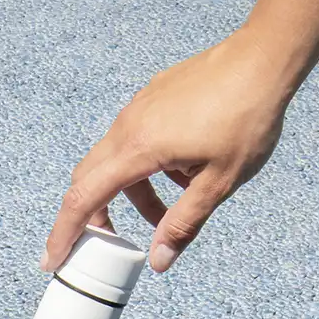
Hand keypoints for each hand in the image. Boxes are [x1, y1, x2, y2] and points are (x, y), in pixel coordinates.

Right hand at [40, 26, 292, 274]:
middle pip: (88, 180)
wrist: (264, 57)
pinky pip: (134, 143)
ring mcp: (138, 110)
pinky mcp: (152, 101)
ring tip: (167, 213)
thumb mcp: (218, 183)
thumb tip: (159, 261)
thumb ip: (184, 224)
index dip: (64, 233)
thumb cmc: (246, 116)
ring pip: (115, 163)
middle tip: (107, 245)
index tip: (53, 260)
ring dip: (131, 195)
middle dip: (92, 217)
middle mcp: (127, 127)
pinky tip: (181, 177)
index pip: (84, 199)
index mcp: (138, 149)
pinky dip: (145, 171)